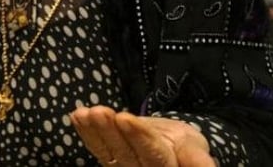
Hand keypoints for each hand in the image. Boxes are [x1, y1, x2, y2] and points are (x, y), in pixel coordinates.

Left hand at [70, 106, 214, 166]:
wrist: (171, 147)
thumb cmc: (183, 146)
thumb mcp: (194, 148)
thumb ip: (196, 160)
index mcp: (164, 166)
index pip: (151, 153)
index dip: (138, 136)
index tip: (125, 117)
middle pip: (125, 152)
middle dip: (110, 130)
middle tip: (99, 112)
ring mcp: (122, 166)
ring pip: (107, 149)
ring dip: (94, 130)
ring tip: (85, 113)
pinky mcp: (109, 160)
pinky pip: (96, 147)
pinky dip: (85, 132)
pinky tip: (77, 116)